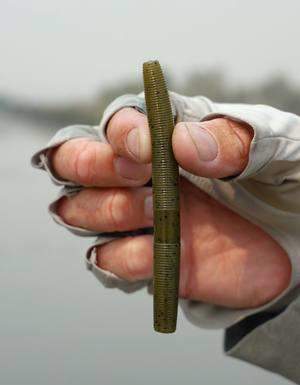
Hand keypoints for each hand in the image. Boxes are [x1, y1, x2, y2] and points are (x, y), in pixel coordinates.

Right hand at [50, 108, 290, 307]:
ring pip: (77, 210)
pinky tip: (160, 254)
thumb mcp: (277, 149)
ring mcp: (140, 219)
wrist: (299, 241)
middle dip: (89, 164)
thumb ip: (236, 138)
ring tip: (157, 210)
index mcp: (168, 136)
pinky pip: (107, 261)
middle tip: (136, 174)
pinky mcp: (149, 261)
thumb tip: (183, 144)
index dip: (121, 131)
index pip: (118, 120)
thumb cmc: (287, 182)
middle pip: (72, 161)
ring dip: (106, 210)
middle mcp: (142, 174)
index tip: (148, 148)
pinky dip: (124, 258)